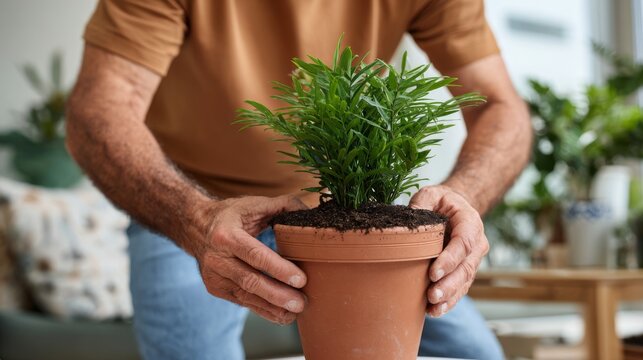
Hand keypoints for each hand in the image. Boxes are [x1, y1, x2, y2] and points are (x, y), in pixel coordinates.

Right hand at [194, 195, 308, 324]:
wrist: (196, 227)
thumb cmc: (231, 215)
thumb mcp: (253, 204)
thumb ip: (282, 205)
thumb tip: (310, 213)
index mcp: (226, 235)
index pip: (254, 255)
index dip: (278, 269)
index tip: (300, 280)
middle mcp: (217, 258)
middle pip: (250, 281)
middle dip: (278, 295)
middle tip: (302, 303)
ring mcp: (214, 276)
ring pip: (246, 296)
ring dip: (273, 307)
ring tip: (296, 311)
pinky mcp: (216, 289)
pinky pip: (243, 302)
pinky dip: (264, 310)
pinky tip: (282, 315)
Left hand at [409, 185, 488, 316]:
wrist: (453, 208)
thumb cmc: (440, 201)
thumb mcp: (430, 194)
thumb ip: (422, 204)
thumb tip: (408, 222)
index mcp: (470, 222)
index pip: (464, 243)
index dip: (450, 259)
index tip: (433, 272)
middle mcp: (476, 243)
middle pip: (466, 268)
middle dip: (450, 284)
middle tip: (432, 295)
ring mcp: (472, 260)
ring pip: (464, 282)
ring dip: (449, 296)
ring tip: (433, 307)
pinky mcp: (464, 271)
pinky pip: (460, 288)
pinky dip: (449, 301)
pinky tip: (435, 311)